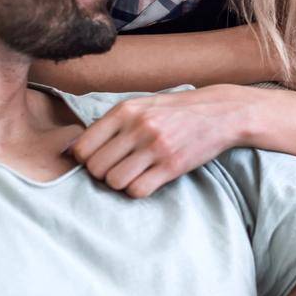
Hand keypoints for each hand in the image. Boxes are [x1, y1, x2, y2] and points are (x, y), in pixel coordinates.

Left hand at [67, 84, 254, 197]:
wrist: (220, 112)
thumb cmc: (175, 110)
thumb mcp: (141, 105)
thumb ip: (111, 123)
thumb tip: (75, 149)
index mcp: (125, 110)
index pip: (83, 147)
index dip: (86, 160)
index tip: (100, 160)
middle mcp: (138, 127)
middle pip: (96, 168)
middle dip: (102, 174)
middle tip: (117, 170)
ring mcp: (155, 147)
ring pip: (114, 182)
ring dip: (120, 184)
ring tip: (133, 175)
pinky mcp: (172, 165)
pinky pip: (138, 190)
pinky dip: (138, 191)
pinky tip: (147, 180)